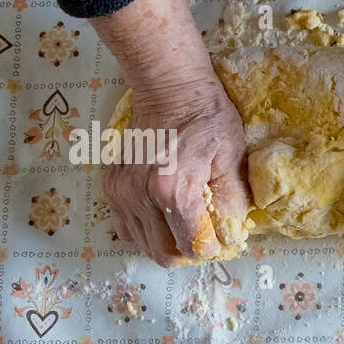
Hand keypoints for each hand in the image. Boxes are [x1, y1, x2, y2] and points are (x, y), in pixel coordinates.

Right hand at [103, 79, 246, 266]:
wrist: (169, 88)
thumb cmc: (206, 118)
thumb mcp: (231, 158)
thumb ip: (232, 203)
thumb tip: (230, 235)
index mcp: (172, 190)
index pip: (193, 246)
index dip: (213, 247)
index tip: (221, 236)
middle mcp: (139, 196)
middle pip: (164, 254)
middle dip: (188, 250)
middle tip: (204, 233)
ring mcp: (121, 193)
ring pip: (144, 245)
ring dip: (167, 241)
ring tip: (185, 220)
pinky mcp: (111, 188)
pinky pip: (127, 228)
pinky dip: (147, 230)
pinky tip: (164, 213)